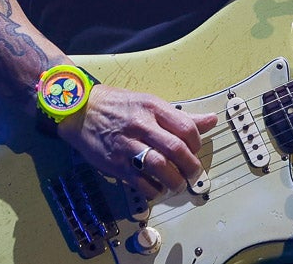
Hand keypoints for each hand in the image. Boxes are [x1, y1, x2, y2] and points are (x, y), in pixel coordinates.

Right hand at [57, 85, 218, 199]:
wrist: (81, 111)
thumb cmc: (118, 106)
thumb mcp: (150, 103)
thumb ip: (181, 117)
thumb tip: (210, 120)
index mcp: (153, 108)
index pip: (186, 128)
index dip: (197, 144)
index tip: (195, 151)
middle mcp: (141, 125)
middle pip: (176, 149)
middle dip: (191, 166)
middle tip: (193, 173)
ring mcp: (127, 146)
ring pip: (160, 168)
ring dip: (175, 181)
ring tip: (177, 184)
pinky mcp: (115, 164)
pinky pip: (141, 182)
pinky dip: (154, 190)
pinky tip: (157, 188)